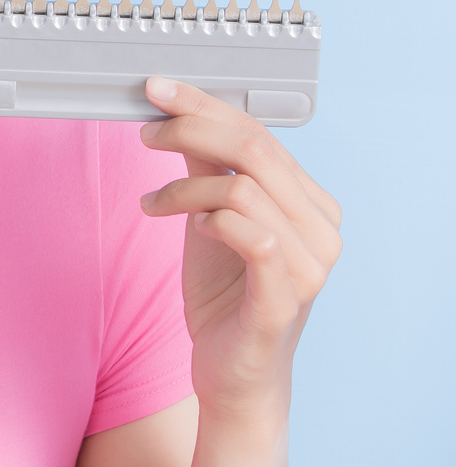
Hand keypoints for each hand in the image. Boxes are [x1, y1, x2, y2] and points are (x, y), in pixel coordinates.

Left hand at [137, 77, 342, 434]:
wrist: (232, 375)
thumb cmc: (225, 296)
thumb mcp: (208, 218)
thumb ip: (203, 170)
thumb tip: (176, 117)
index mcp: (310, 203)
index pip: (261, 133)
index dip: (205, 105)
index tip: (157, 90)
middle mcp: (322, 229)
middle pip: (255, 149)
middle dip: (190, 130)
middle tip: (144, 133)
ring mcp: (311, 265)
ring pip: (244, 188)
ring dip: (184, 187)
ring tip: (152, 204)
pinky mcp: (285, 298)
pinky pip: (252, 237)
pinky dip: (210, 221)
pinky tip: (189, 228)